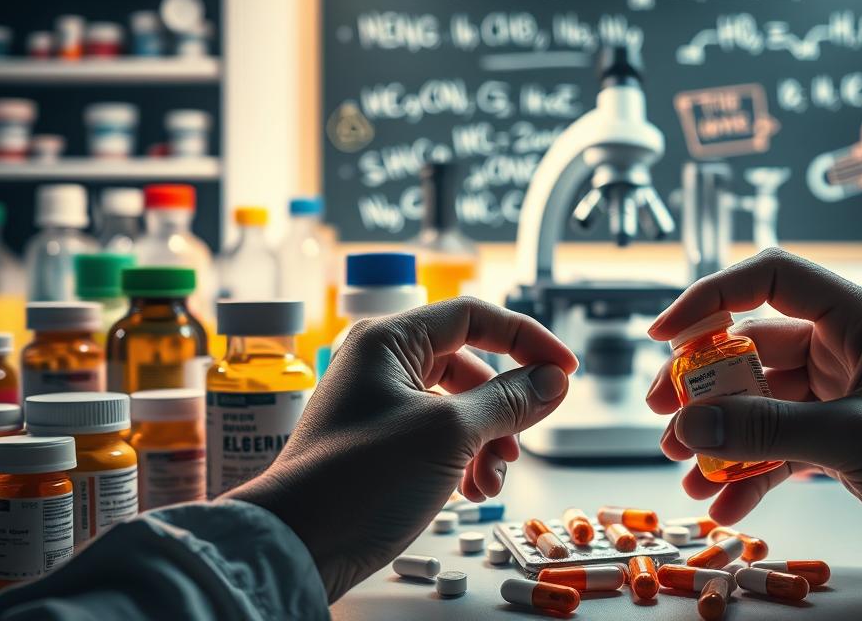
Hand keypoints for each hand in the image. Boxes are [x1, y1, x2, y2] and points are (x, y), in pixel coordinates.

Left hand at [227, 298, 577, 600]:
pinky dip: (462, 459)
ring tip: (491, 480)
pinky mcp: (376, 443)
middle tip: (523, 440)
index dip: (527, 339)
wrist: (297, 544)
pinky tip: (470, 490)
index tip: (563, 370)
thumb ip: (508, 401)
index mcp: (390, 340)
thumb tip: (552, 380)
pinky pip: (436, 436)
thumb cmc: (357, 480)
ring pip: (456, 407)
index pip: (474, 316)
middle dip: (504, 408)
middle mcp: (380, 363)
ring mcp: (376, 403)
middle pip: (468, 366)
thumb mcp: (450, 434)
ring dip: (486, 441)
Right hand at [646, 249, 861, 559]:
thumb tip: (688, 426)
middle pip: (751, 345)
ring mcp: (838, 389)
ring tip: (682, 465)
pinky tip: (721, 502)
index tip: (665, 332)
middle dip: (703, 382)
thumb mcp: (854, 438)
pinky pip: (777, 441)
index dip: (712, 296)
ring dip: (719, 432)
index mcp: (857, 318)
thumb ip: (768, 432)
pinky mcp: (837, 433)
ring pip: (758, 399)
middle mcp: (842, 344)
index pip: (771, 278)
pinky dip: (748, 469)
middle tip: (663, 411)